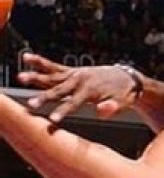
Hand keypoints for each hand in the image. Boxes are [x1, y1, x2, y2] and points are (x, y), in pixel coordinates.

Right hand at [17, 53, 139, 122]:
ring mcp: (75, 75)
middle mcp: (81, 80)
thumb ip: (111, 108)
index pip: (74, 104)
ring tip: (21, 77)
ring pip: (52, 76)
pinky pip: (54, 66)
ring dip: (36, 77)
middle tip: (31, 105)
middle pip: (59, 91)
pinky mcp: (72, 71)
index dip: (63, 112)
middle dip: (45, 98)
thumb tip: (102, 109)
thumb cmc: (124, 94)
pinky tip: (27, 57)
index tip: (53, 120)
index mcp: (92, 90)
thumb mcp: (123, 104)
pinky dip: (40, 62)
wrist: (127, 78)